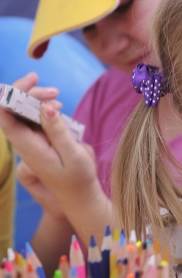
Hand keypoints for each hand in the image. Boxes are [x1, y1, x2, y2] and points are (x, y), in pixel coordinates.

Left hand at [0, 90, 98, 214]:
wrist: (78, 196)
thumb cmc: (78, 179)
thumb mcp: (74, 155)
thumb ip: (58, 131)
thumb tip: (45, 107)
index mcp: (28, 147)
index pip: (5, 115)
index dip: (12, 93)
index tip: (33, 80)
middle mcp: (23, 143)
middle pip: (13, 109)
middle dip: (30, 93)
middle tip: (55, 91)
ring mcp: (29, 141)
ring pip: (22, 112)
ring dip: (37, 99)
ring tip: (58, 99)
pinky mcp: (36, 140)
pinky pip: (32, 118)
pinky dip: (42, 108)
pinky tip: (58, 108)